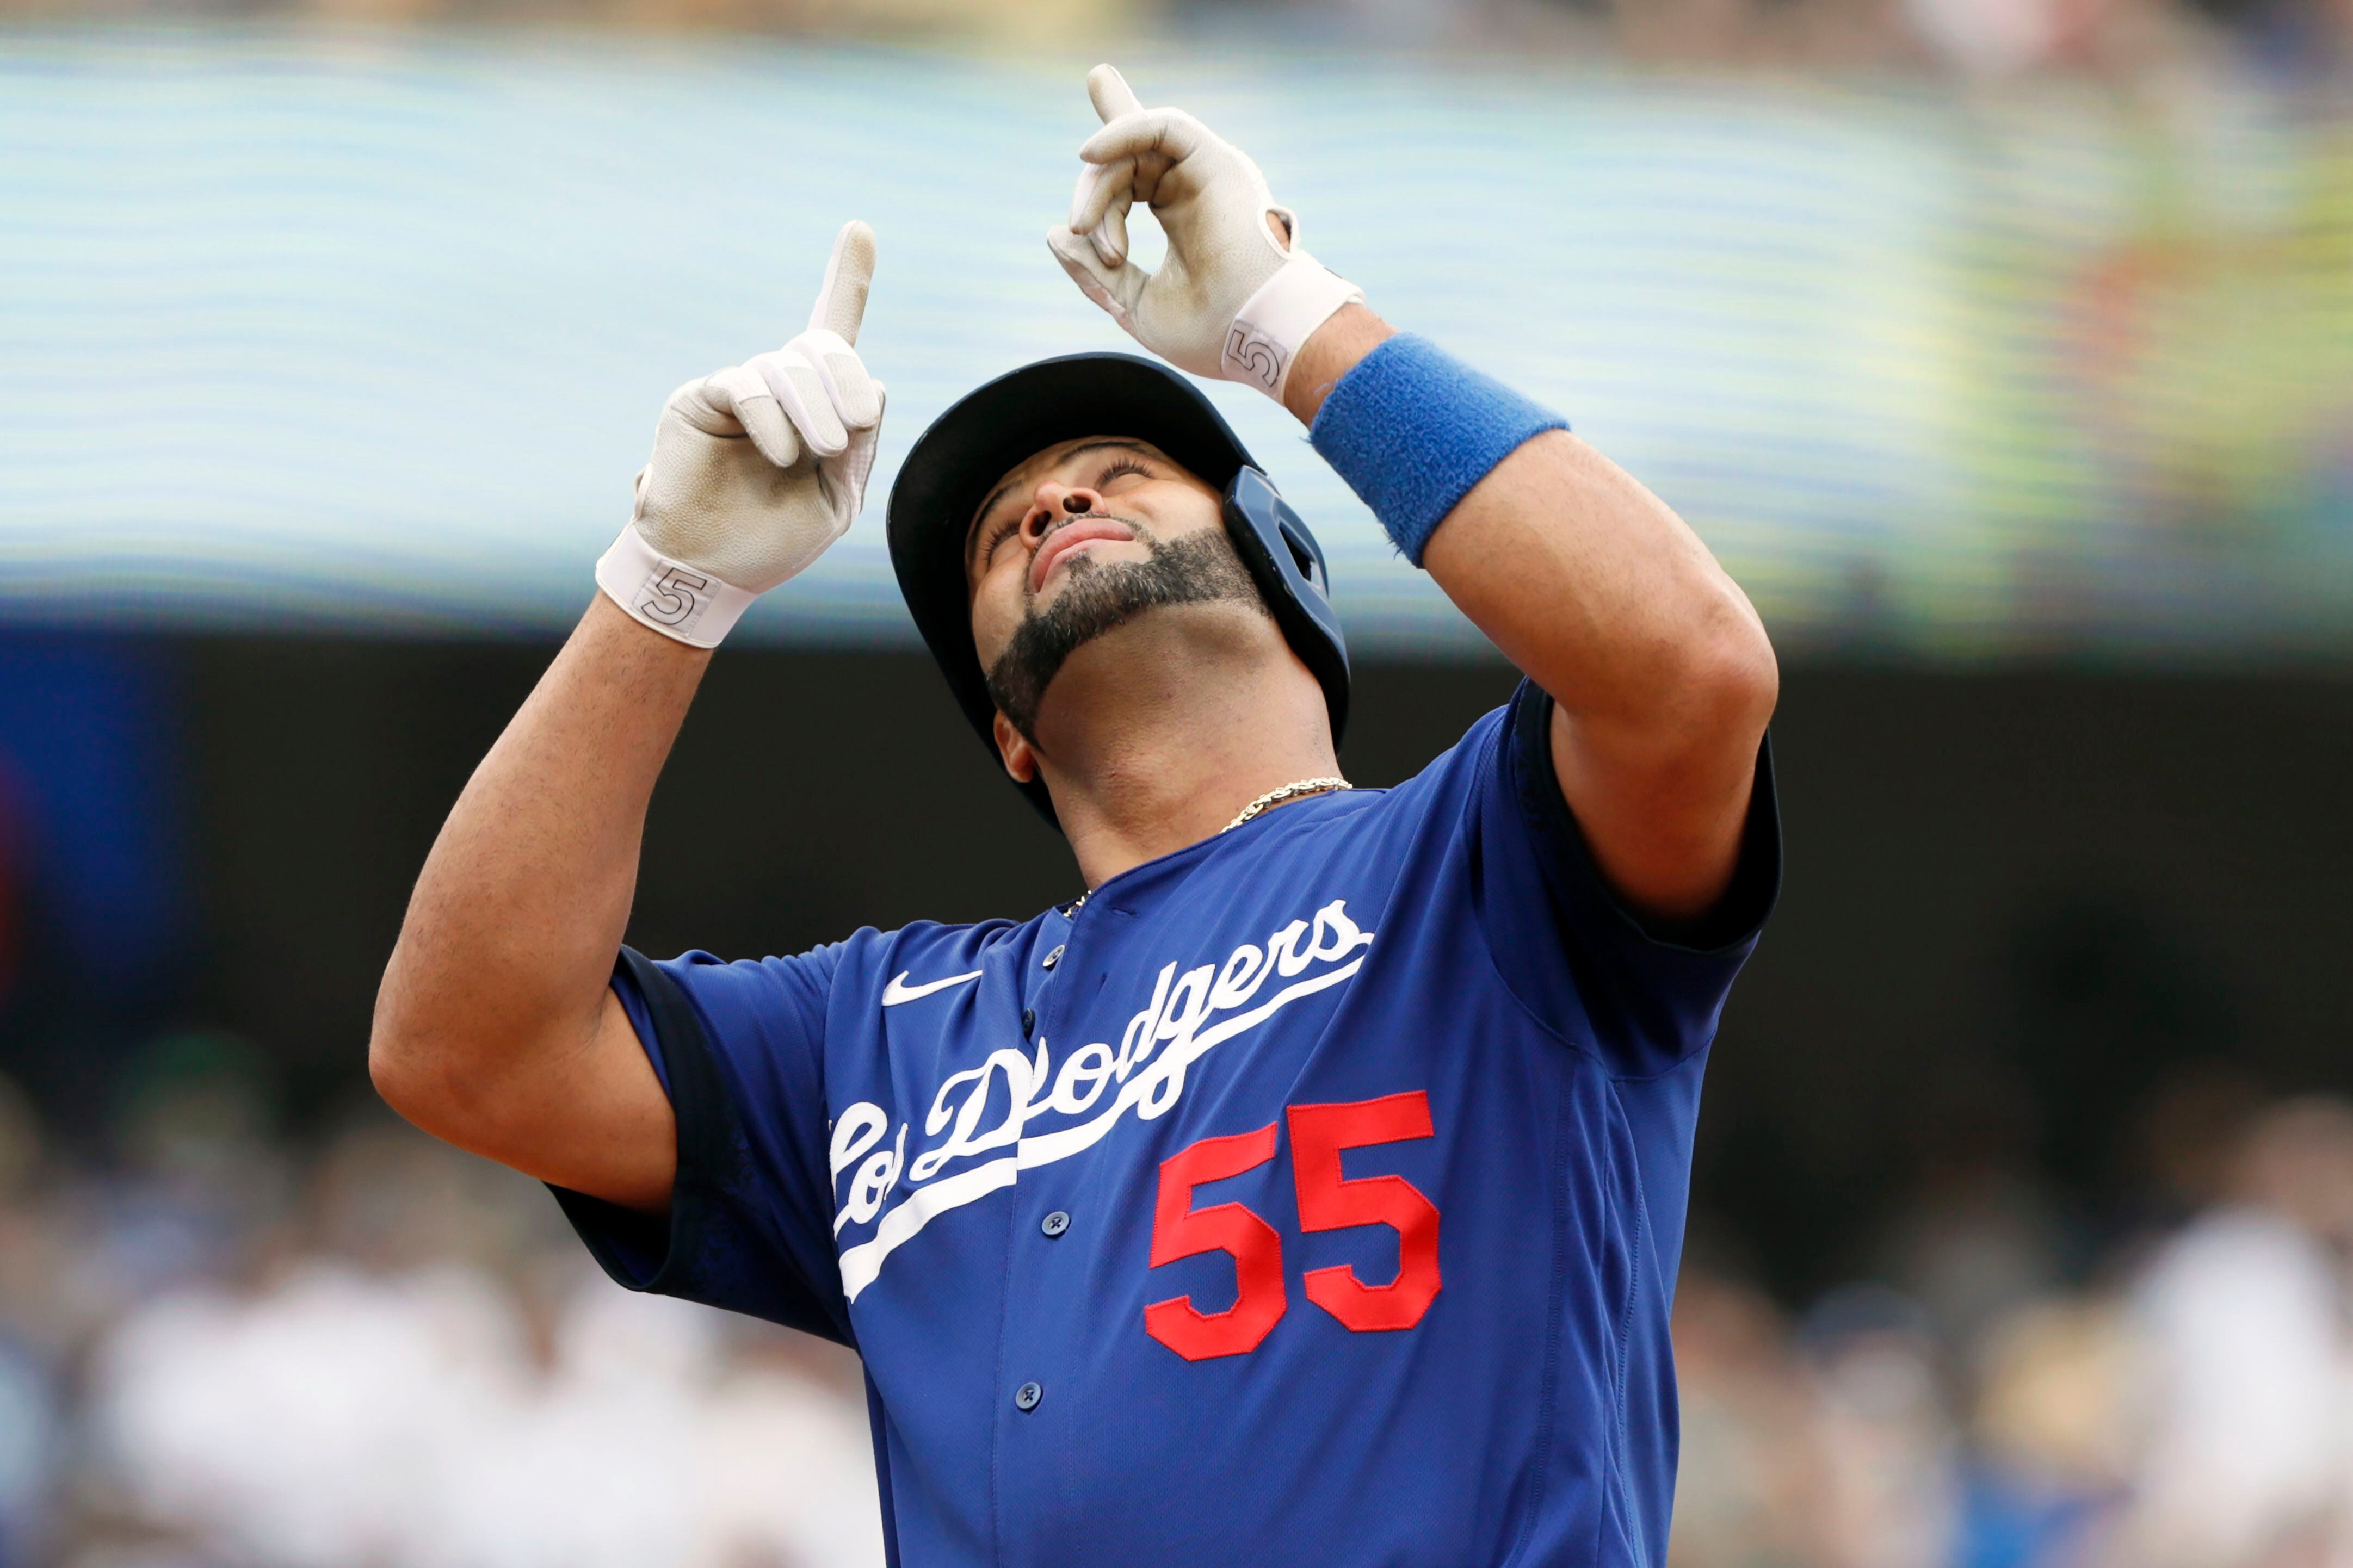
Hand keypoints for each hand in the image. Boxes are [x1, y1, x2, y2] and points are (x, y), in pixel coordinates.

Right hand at [596, 221, 884, 646]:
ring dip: (814, 410)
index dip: (847, 279)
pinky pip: (747, 385)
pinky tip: (780, 453)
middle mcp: (778, 386)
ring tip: (812, 455)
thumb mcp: (836, 498)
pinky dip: (771, 418)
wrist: (711, 572)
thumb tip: (869, 387)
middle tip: (850, 433)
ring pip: (790, 365)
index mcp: (817, 406)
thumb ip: (860, 447)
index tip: (858, 229)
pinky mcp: (702, 398)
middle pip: (825, 345)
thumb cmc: (772, 540)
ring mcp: (739, 388)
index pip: (834, 330)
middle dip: (848, 382)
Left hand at [1047, 65, 1361, 404]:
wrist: (1252, 335)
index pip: (1138, 170)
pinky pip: (1162, 126)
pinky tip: (1089, 155)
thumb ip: (1094, 269)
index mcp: (1181, 217)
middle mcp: (1193, 189)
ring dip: (1098, 185)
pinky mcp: (1214, 161)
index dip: (1111, 147)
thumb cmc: (1206, 330)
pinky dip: (1122, 131)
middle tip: (1077, 231)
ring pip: (1134, 149)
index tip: (1091, 107)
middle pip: (1127, 159)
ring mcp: (1205, 173)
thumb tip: (1055, 234)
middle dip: (1091, 190)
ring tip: (1083, 226)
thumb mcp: (1132, 301)